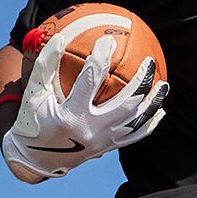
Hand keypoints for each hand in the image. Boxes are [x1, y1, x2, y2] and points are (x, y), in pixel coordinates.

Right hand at [0, 15, 167, 183]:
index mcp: (71, 116)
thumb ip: (45, 66)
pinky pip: (135, 136)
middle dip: (141, 82)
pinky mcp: (108, 149)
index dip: (100, 58)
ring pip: (136, 122)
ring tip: (164, 84)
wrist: (35, 160)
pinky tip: (160, 111)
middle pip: (126, 104)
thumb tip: (58, 37)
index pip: (90, 82)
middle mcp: (91, 131)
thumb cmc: (32, 121)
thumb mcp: (33, 94)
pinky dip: (149, 124)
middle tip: (150, 61)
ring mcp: (103, 142)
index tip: (108, 38)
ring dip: (153, 103)